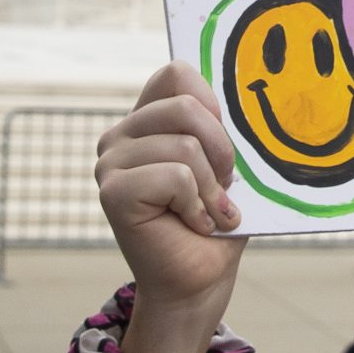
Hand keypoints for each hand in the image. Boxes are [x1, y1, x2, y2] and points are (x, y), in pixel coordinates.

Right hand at [96, 63, 243, 330]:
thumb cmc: (217, 219)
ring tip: (207, 212)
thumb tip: (243, 93)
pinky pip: (176, 177)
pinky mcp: (113, 191)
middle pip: (185, 107)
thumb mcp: (226, 162)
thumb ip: (221, 126)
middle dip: (221, 151)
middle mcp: (119, 135)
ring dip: (212, 188)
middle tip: (223, 187)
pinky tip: (192, 223)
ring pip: (186, 146)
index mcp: (146, 120)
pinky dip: (197, 205)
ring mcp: (110, 162)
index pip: (176, 73)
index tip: (222, 146)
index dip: (211, 103)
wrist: (200, 279)